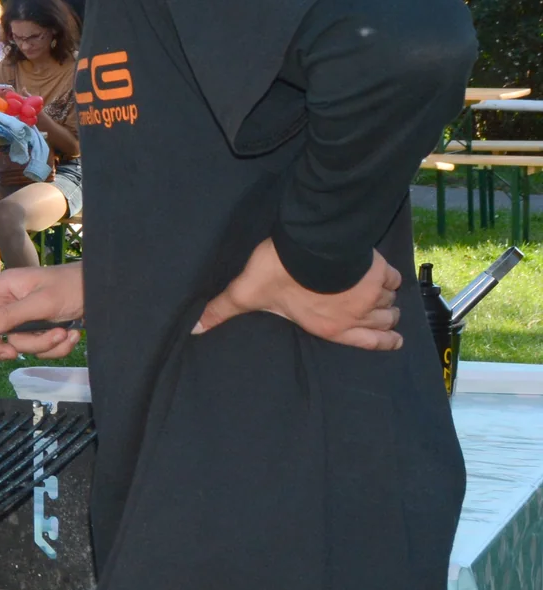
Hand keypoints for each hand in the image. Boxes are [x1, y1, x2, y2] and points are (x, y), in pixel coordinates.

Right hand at [0, 265, 83, 359]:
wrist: (104, 292)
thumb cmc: (72, 288)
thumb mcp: (41, 303)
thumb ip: (9, 316)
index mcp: (3, 289)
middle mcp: (11, 304)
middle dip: (11, 345)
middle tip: (16, 353)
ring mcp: (26, 318)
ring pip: (20, 345)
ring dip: (43, 344)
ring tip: (63, 333)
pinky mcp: (42, 330)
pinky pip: (39, 348)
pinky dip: (56, 347)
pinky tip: (71, 334)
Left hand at [193, 238, 402, 350]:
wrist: (310, 246)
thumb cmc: (280, 273)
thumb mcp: (246, 294)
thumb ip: (223, 311)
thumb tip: (195, 329)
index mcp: (329, 326)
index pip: (366, 342)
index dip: (383, 343)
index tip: (395, 341)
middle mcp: (354, 314)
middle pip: (384, 321)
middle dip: (386, 320)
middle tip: (385, 316)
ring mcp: (370, 292)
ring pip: (389, 302)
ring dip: (387, 300)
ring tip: (383, 296)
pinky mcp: (377, 270)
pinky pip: (393, 278)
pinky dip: (391, 277)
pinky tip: (384, 274)